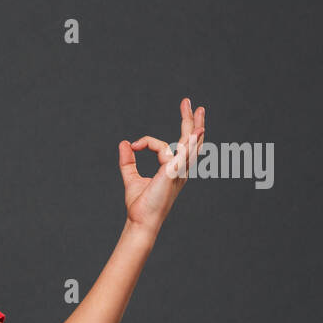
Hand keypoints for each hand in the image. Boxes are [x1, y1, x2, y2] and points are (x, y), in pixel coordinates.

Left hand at [118, 97, 204, 235]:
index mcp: (173, 170)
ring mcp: (179, 170)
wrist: (140, 220)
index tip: (133, 146)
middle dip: (190, 120)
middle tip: (190, 103)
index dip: (147, 142)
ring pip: (189, 143)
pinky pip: (183, 154)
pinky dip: (190, 143)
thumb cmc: (140, 205)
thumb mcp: (131, 178)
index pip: (165, 146)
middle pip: (189, 140)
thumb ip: (128, 161)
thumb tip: (124, 144)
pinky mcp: (173, 173)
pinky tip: (196, 132)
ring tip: (197, 108)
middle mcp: (180, 169)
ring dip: (193, 125)